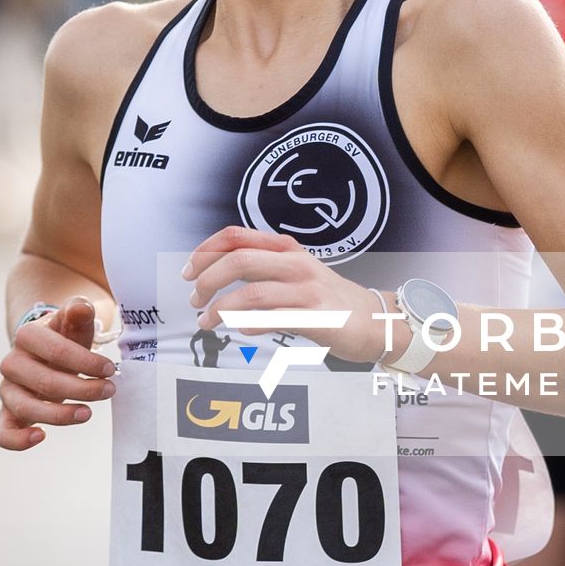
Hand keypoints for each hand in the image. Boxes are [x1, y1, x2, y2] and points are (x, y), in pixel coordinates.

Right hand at [0, 297, 116, 451]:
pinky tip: (41, 437)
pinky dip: (17, 439)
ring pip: (24, 408)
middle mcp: (12, 363)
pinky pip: (4, 433)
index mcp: (27, 336)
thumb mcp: (73, 322)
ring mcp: (8, 390)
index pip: (56, 351)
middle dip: (81, 389)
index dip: (85, 361)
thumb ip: (78, 311)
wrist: (46, 352)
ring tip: (87, 414)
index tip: (110, 369)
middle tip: (109, 390)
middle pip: (44, 381)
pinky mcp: (8, 413)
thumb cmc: (64, 338)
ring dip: (58, 415)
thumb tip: (81, 308)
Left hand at [184, 226, 392, 363]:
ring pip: (252, 292)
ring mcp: (308, 291)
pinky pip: (275, 318)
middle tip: (194, 299)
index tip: (189, 270)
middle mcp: (296, 264)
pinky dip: (249, 323)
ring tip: (207, 322)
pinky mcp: (317, 319)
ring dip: (220, 308)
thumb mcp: (295, 271)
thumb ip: (262, 268)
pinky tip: (240, 329)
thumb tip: (216, 273)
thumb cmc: (328, 299)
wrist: (375, 320)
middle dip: (207, 280)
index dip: (206, 251)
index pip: (237, 236)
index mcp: (286, 249)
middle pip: (239, 261)